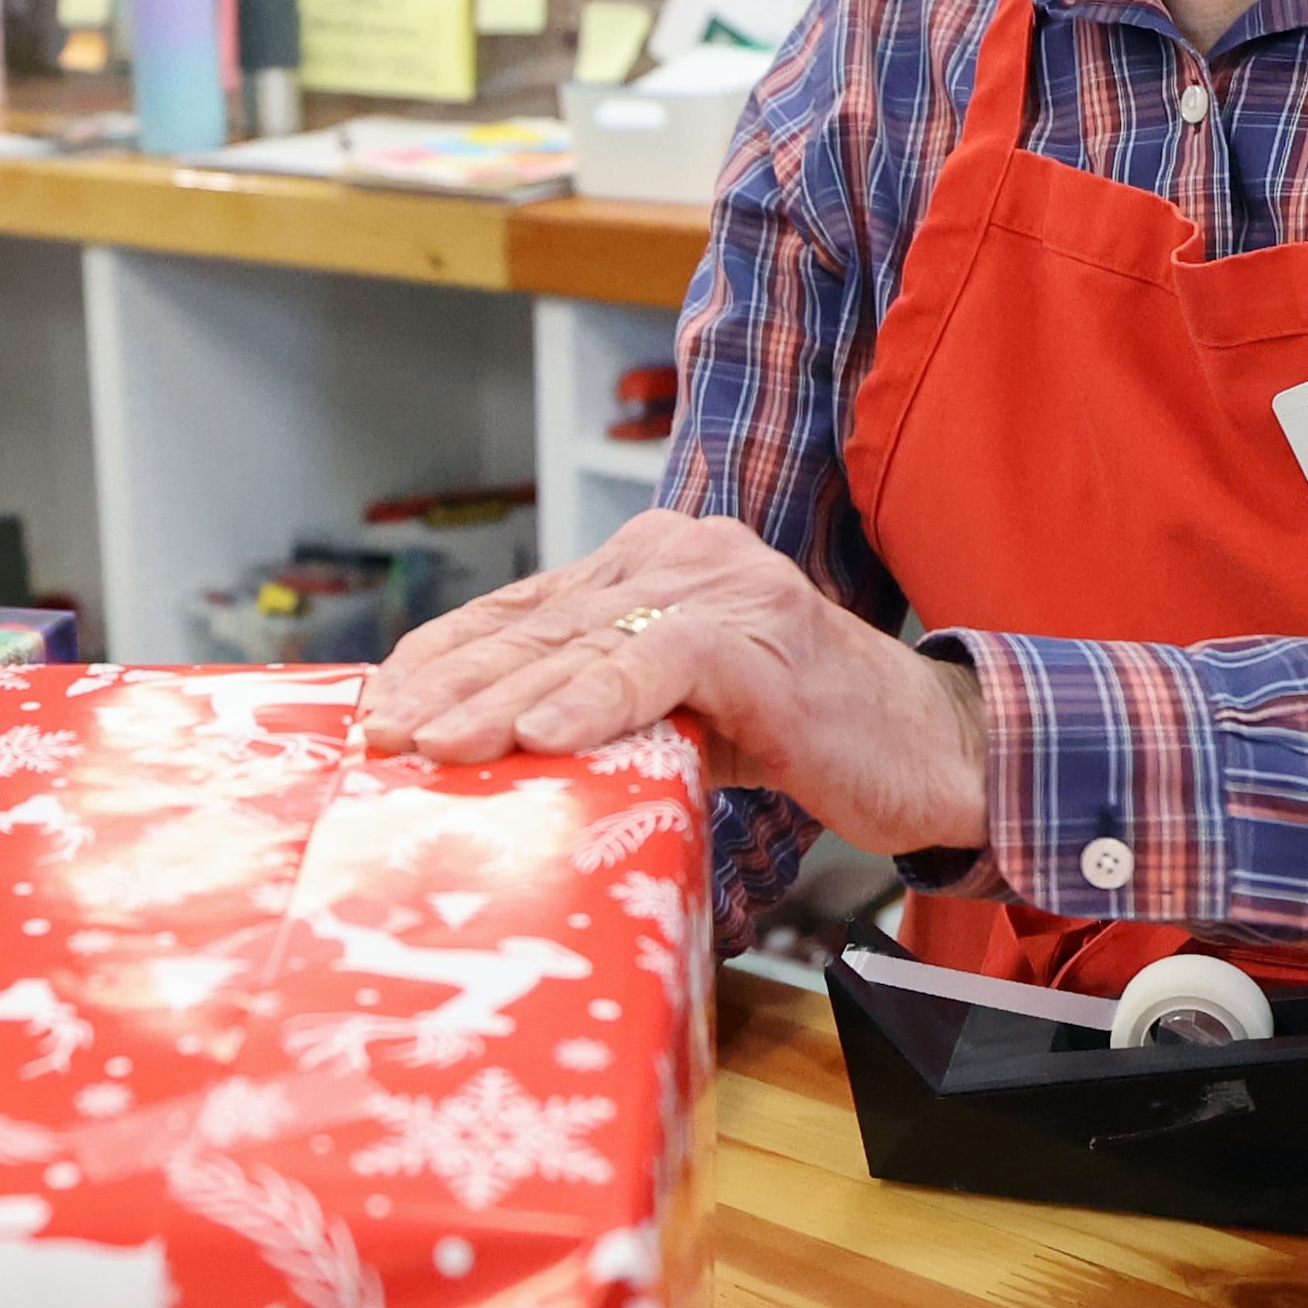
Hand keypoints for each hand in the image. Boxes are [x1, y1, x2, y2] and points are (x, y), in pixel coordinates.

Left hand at [357, 506, 992, 856]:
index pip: (520, 610)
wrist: (931, 752)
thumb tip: (484, 751)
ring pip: (582, 643)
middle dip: (449, 686)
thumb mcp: (678, 713)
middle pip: (536, 625)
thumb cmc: (801, 737)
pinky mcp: (761, 636)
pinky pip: (661, 664)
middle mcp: (678, 554)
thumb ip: (599, 702)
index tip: (377, 713)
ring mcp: (723, 587)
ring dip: (501, 701)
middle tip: (382, 737)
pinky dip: (598, 701)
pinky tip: (544, 735)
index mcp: (649, 564)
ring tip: (435, 745)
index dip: (442, 660)